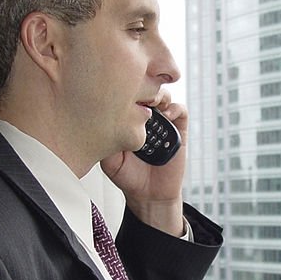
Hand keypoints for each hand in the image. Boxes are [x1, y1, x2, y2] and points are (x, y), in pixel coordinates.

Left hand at [101, 93, 187, 235]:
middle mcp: (145, 116)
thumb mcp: (108, 159)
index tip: (117, 90)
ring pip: (163, 94)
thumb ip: (105, 139)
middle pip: (146, 88)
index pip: (127, 93)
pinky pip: (181, 110)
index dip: (124, 87)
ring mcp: (162, 121)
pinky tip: (165, 116)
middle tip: (135, 92)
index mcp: (127, 118)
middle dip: (142, 85)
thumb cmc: (128, 176)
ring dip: (157, 94)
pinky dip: (174, 108)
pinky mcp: (178, 130)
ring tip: (150, 103)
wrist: (148, 194)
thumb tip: (100, 121)